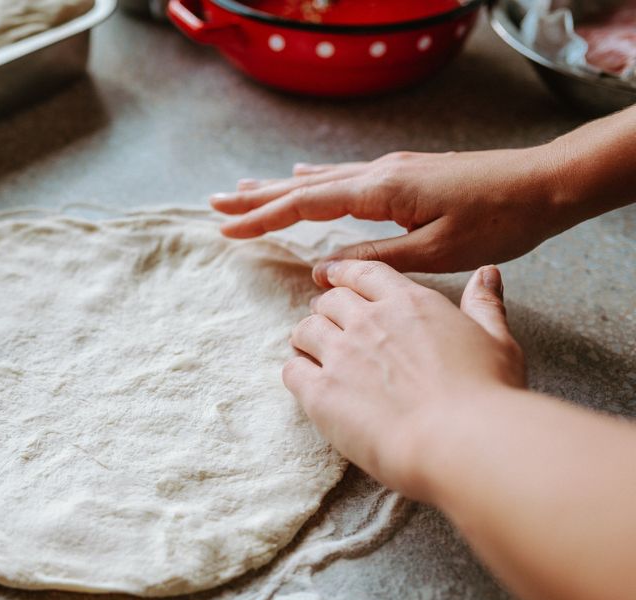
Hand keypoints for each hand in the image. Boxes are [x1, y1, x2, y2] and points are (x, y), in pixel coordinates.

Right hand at [210, 148, 577, 275]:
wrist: (546, 184)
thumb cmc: (499, 221)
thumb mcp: (437, 251)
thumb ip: (377, 260)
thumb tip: (323, 268)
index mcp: (381, 190)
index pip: (306, 206)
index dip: (263, 219)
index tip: (227, 231)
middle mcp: (379, 173)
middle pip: (303, 186)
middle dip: (257, 198)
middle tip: (214, 205)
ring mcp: (391, 170)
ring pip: (321, 179)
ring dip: (278, 187)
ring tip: (242, 190)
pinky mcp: (404, 174)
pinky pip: (344, 176)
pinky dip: (313, 180)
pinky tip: (301, 175)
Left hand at [283, 261, 526, 501]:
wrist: (462, 440)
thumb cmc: (487, 394)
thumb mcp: (497, 340)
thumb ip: (484, 304)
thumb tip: (487, 273)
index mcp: (410, 303)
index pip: (364, 273)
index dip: (345, 275)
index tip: (334, 278)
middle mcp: (369, 320)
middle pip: (329, 301)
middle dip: (326, 310)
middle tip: (329, 326)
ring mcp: (341, 354)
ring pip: (305, 331)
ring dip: (307, 339)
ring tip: (312, 353)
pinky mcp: (321, 391)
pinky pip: (292, 371)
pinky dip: (297, 373)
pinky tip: (308, 384)